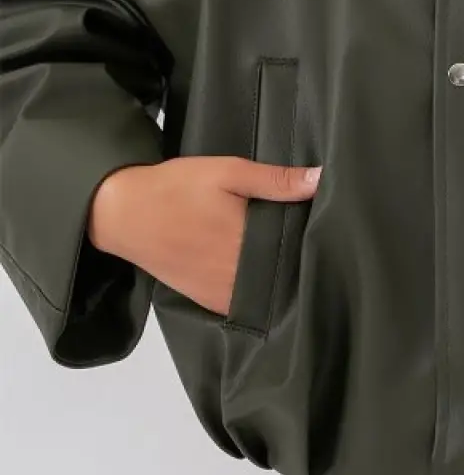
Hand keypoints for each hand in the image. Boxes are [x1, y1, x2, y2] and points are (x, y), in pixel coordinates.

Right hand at [87, 156, 321, 315]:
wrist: (124, 214)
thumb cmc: (175, 189)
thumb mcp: (227, 172)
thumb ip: (275, 180)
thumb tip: (320, 179)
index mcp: (246, 243)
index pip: (297, 252)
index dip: (314, 242)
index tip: (328, 231)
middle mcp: (236, 275)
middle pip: (283, 275)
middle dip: (299, 261)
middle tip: (316, 243)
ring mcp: (220, 293)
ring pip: (265, 292)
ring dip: (278, 278)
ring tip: (290, 257)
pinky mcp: (206, 300)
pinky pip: (242, 302)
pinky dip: (255, 291)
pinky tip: (263, 273)